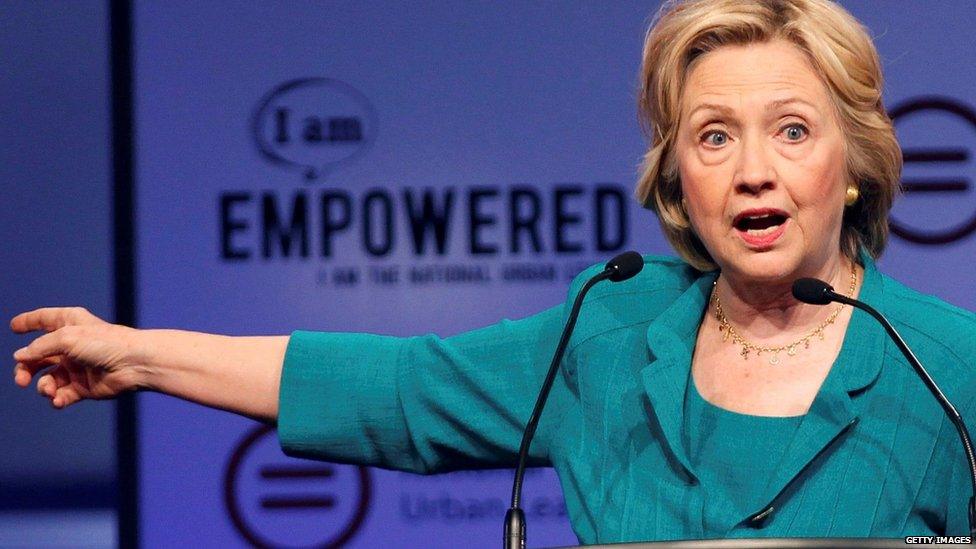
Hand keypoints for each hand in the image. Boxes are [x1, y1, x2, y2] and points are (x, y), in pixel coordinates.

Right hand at [11, 307, 147, 408]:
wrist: (135, 364)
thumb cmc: (106, 343)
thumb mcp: (66, 338)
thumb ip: (39, 347)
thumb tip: (19, 356)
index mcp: (69, 324)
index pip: (44, 320)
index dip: (28, 322)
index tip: (14, 326)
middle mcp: (71, 345)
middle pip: (38, 357)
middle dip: (25, 369)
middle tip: (22, 379)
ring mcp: (77, 367)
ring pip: (47, 379)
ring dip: (43, 387)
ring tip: (49, 390)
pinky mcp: (84, 387)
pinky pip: (62, 395)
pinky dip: (57, 399)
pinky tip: (59, 399)